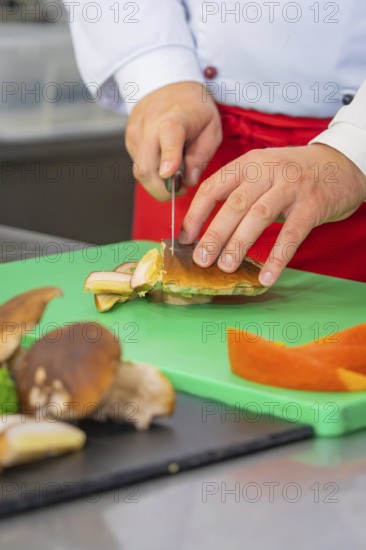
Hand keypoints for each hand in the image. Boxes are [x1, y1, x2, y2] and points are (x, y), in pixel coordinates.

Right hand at [125, 82, 221, 200]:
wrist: (167, 84)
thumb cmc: (194, 108)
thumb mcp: (211, 128)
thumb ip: (202, 155)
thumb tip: (190, 179)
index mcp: (175, 118)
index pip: (168, 136)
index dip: (169, 158)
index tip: (169, 174)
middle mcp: (149, 125)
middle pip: (146, 167)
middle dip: (162, 189)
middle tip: (180, 187)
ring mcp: (135, 133)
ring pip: (140, 171)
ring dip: (157, 183)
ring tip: (174, 172)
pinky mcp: (130, 141)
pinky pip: (139, 165)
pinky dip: (152, 172)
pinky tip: (163, 161)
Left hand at [180, 144, 365, 285]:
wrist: (341, 163)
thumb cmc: (293, 175)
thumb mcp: (262, 171)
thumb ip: (238, 191)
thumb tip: (206, 229)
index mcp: (249, 163)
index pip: (213, 187)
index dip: (196, 214)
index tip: (186, 238)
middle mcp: (267, 171)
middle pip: (234, 204)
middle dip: (214, 234)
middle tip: (201, 260)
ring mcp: (291, 187)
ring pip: (259, 217)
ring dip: (239, 244)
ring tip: (225, 267)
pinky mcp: (312, 205)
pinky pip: (291, 234)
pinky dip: (277, 257)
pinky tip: (266, 276)